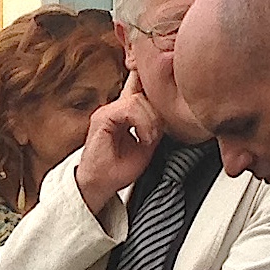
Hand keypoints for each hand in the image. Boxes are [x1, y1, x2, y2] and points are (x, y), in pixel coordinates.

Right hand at [76, 81, 160, 214]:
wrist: (98, 186)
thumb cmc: (118, 169)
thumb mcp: (147, 144)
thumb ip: (155, 125)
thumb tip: (170, 114)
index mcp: (125, 111)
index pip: (140, 85)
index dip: (153, 84)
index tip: (168, 97)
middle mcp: (115, 106)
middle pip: (143, 89)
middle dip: (158, 111)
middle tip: (158, 134)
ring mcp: (108, 111)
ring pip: (138, 99)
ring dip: (150, 120)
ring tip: (149, 139)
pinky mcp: (103, 118)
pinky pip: (129, 108)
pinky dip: (142, 123)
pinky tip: (143, 139)